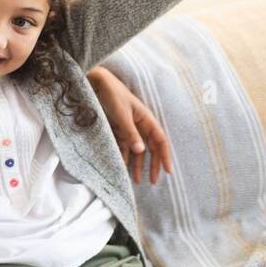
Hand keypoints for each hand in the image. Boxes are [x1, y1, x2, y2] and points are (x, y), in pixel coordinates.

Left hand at [87, 67, 172, 184]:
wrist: (97, 83)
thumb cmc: (112, 95)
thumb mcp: (122, 114)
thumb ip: (131, 133)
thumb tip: (141, 151)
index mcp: (146, 119)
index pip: (160, 141)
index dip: (165, 156)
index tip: (168, 171)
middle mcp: (140, 125)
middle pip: (151, 149)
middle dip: (153, 166)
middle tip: (154, 182)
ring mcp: (129, 128)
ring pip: (137, 151)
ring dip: (138, 165)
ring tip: (136, 181)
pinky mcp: (117, 130)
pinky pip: (124, 147)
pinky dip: (125, 158)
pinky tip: (123, 169)